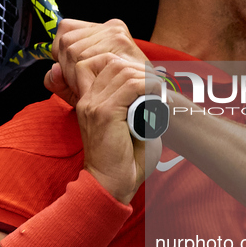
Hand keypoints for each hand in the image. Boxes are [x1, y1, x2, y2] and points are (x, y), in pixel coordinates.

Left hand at [44, 18, 149, 105]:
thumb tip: (53, 72)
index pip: (66, 30)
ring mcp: (117, 34)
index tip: (73, 78)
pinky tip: (96, 90)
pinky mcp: (121, 44)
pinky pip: (82, 60)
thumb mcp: (88, 91)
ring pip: (72, 51)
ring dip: (74, 77)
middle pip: (66, 41)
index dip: (61, 55)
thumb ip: (65, 83)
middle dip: (67, 69)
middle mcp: (112, 27)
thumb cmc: (122, 102)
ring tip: (92, 91)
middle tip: (83, 90)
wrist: (153, 112)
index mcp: (105, 31)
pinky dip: (82, 79)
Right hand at [75, 53, 162, 203]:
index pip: (100, 63)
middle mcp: (87, 99)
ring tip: (157, 92)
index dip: (125, 65)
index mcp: (88, 100)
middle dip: (138, 69)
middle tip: (156, 85)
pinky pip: (130, 86)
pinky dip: (148, 87)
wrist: (109, 185)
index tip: (146, 81)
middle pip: (111, 61)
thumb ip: (129, 106)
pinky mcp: (104, 114)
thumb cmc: (121, 160)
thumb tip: (151, 90)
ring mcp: (94, 105)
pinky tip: (156, 97)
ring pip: (121, 71)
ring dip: (145, 78)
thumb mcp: (122, 126)